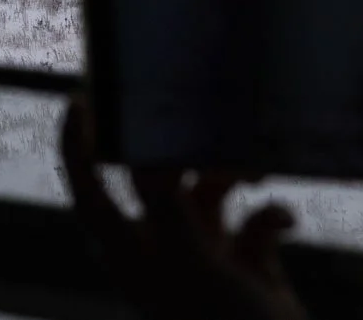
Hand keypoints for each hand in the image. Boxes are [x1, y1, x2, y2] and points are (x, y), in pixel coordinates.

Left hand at [60, 98, 306, 319]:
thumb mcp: (192, 260)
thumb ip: (166, 202)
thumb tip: (146, 154)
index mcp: (130, 253)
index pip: (90, 191)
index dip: (77, 147)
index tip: (80, 99)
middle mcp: (162, 250)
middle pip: (159, 178)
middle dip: (186, 149)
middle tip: (203, 112)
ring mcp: (204, 256)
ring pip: (210, 190)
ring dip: (233, 174)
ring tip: (258, 167)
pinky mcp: (245, 262)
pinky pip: (252, 218)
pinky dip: (270, 214)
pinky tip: (284, 221)